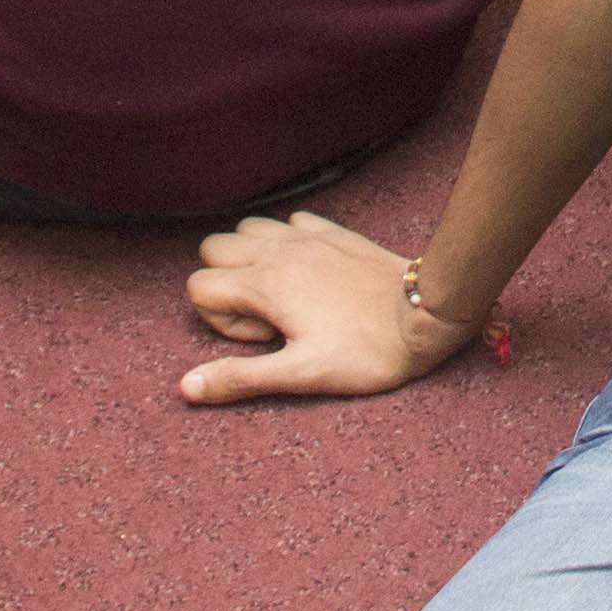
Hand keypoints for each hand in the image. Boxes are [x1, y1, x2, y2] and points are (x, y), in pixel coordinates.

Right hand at [182, 209, 479, 404]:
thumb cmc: (366, 351)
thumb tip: (186, 387)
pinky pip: (291, 222)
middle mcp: (278, 251)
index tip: (264, 339)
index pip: (199, 286)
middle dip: (226, 283)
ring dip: (252, 258)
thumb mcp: (301, 374)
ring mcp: (307, 237)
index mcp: (265, 284)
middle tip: (269, 318)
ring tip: (284, 296)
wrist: (425, 314)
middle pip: (214, 248)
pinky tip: (310, 274)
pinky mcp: (333, 232)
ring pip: (248, 228)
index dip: (220, 319)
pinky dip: (288, 242)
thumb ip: (241, 378)